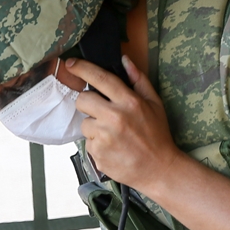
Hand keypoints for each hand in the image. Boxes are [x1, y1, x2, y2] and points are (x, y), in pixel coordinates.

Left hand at [69, 56, 183, 194]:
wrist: (158, 169)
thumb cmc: (157, 135)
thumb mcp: (155, 104)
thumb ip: (139, 80)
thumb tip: (124, 60)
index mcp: (129, 102)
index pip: (99, 78)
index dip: (82, 68)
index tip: (70, 64)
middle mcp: (114, 118)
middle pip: (82, 100)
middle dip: (87, 103)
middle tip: (100, 111)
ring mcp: (104, 137)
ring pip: (84, 124)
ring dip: (94, 127)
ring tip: (112, 135)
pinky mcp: (97, 153)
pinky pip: (88, 143)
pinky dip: (97, 145)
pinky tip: (112, 148)